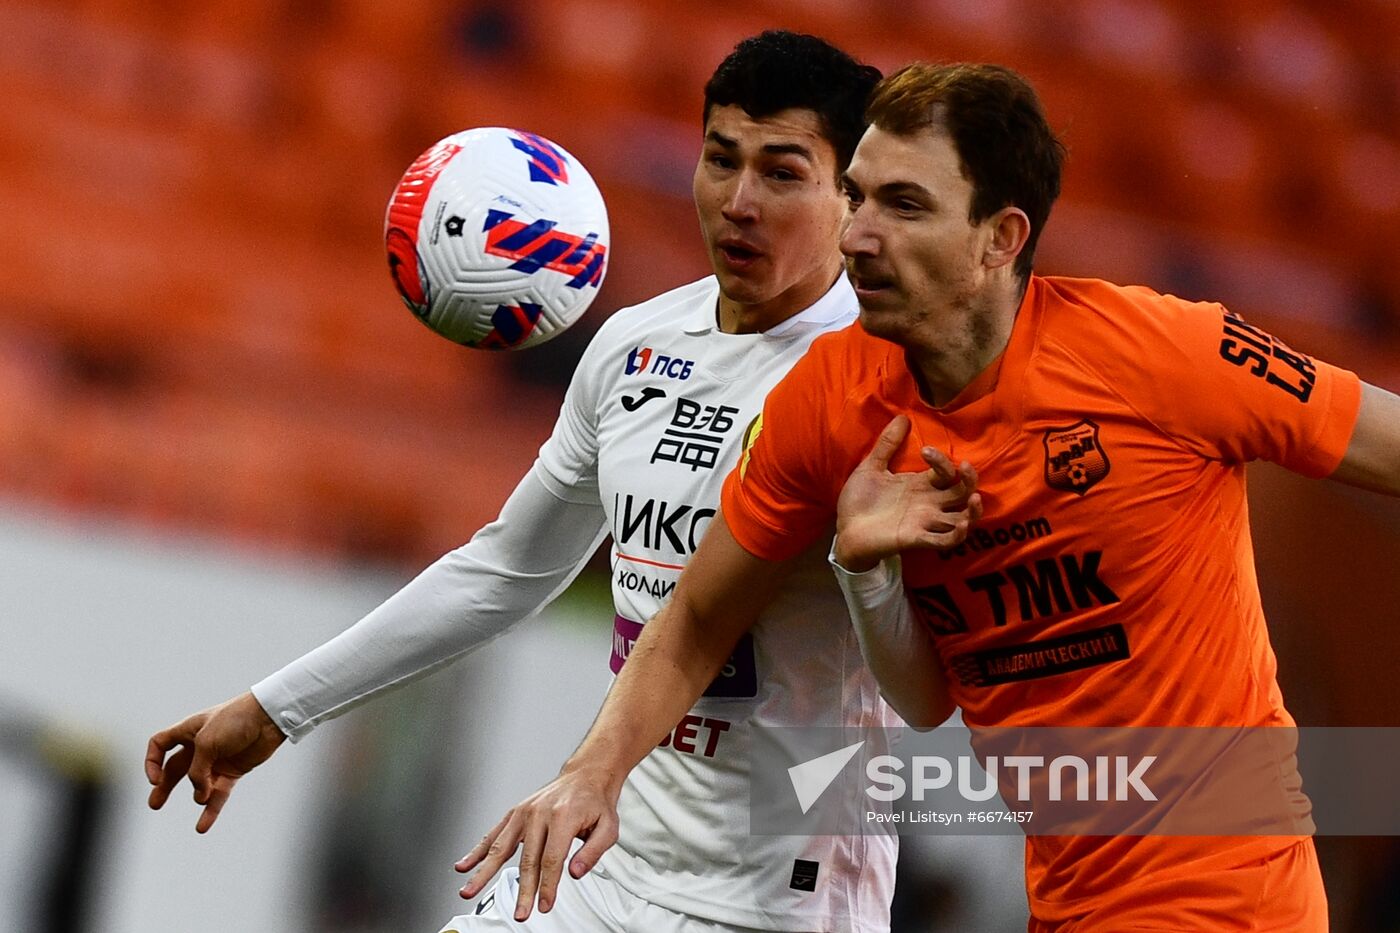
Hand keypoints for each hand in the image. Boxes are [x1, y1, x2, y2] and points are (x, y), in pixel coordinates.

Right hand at [145, 691, 286, 832]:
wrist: (269, 718)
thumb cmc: (236, 719)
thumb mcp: (207, 743)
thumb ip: (197, 771)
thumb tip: (199, 795)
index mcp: (188, 731)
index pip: (160, 744)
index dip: (152, 762)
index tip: (155, 779)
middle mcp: (199, 746)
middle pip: (175, 769)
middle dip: (164, 786)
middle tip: (155, 804)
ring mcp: (216, 759)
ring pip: (198, 785)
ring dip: (198, 795)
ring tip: (201, 798)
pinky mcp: (232, 771)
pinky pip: (218, 794)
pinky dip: (211, 809)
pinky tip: (202, 826)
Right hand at [455, 765, 620, 920]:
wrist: (585, 776)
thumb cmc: (595, 802)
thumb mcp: (608, 827)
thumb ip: (593, 852)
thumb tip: (575, 872)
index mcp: (563, 816)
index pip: (552, 859)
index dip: (547, 886)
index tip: (544, 904)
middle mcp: (539, 813)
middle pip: (527, 859)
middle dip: (523, 890)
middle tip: (521, 912)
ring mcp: (524, 812)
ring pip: (501, 847)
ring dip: (484, 872)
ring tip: (469, 890)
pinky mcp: (515, 813)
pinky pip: (494, 834)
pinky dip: (477, 851)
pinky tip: (464, 865)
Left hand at [834, 415, 982, 571]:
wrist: (843, 530)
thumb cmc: (859, 501)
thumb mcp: (871, 468)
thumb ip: (886, 445)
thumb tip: (901, 417)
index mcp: (920, 485)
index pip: (945, 472)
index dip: (942, 460)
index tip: (925, 450)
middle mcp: (928, 504)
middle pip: (962, 493)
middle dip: (969, 480)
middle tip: (964, 466)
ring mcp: (924, 522)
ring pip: (963, 520)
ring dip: (973, 511)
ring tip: (975, 499)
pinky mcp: (916, 539)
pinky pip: (945, 541)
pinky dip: (956, 535)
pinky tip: (961, 524)